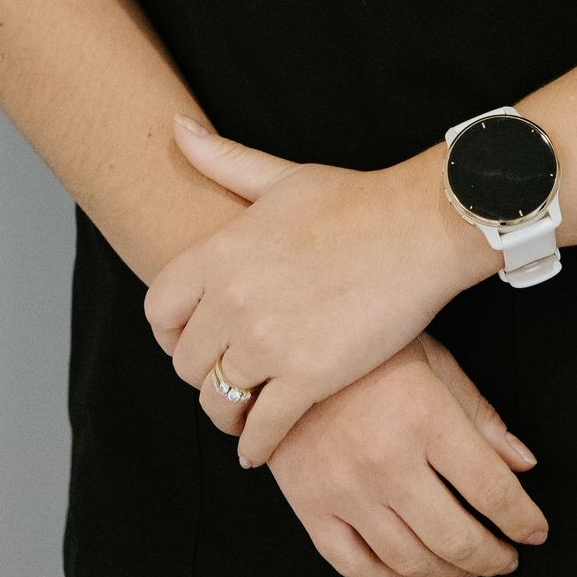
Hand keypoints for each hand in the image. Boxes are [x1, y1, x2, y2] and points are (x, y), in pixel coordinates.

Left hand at [145, 114, 491, 465]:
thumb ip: (222, 160)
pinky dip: (256, 445)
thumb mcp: (281, 175)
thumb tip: (176, 128)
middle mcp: (233, 299)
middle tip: (224, 373)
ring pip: (216, 399)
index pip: (158, 310)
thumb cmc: (353, 200)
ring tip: (242, 412)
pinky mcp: (308, 378)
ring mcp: (269, 342)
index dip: (168, 330)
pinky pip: (261, 430)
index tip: (188, 338)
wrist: (418, 228)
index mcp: (221, 251)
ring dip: (226, 411)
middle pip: (185, 362)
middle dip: (202, 371)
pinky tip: (260, 448)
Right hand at [206, 329, 548, 576]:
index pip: (491, 490)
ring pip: (410, 560)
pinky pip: (355, 565)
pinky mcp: (310, 506)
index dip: (522, 519)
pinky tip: (409, 572)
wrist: (284, 336)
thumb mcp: (431, 358)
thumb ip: (479, 414)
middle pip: (456, 537)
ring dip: (448, 573)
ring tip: (464, 566)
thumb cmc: (363, 340)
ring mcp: (345, 488)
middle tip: (504, 558)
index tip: (534, 531)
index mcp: (425, 416)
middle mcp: (387, 460)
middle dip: (491, 557)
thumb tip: (522, 463)